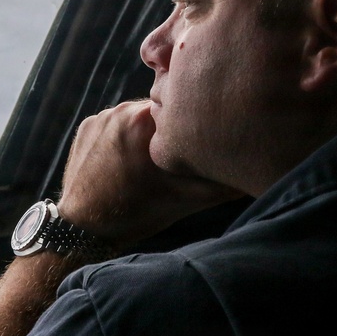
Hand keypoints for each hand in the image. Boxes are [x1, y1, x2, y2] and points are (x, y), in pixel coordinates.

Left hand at [56, 100, 241, 247]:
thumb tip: (252, 171)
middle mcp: (123, 110)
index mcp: (147, 121)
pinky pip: (114, 123)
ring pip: (138, 116)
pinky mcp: (86, 125)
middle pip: (162, 111)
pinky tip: (124, 163)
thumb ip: (222, 181)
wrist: (84, 227)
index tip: (197, 141)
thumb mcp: (188, 199)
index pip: (183, 108)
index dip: (193, 125)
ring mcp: (101, 116)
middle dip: (169, 130)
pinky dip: (122, 138)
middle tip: (172, 159)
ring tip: (146, 164)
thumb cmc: (139, 212)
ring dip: (145, 133)